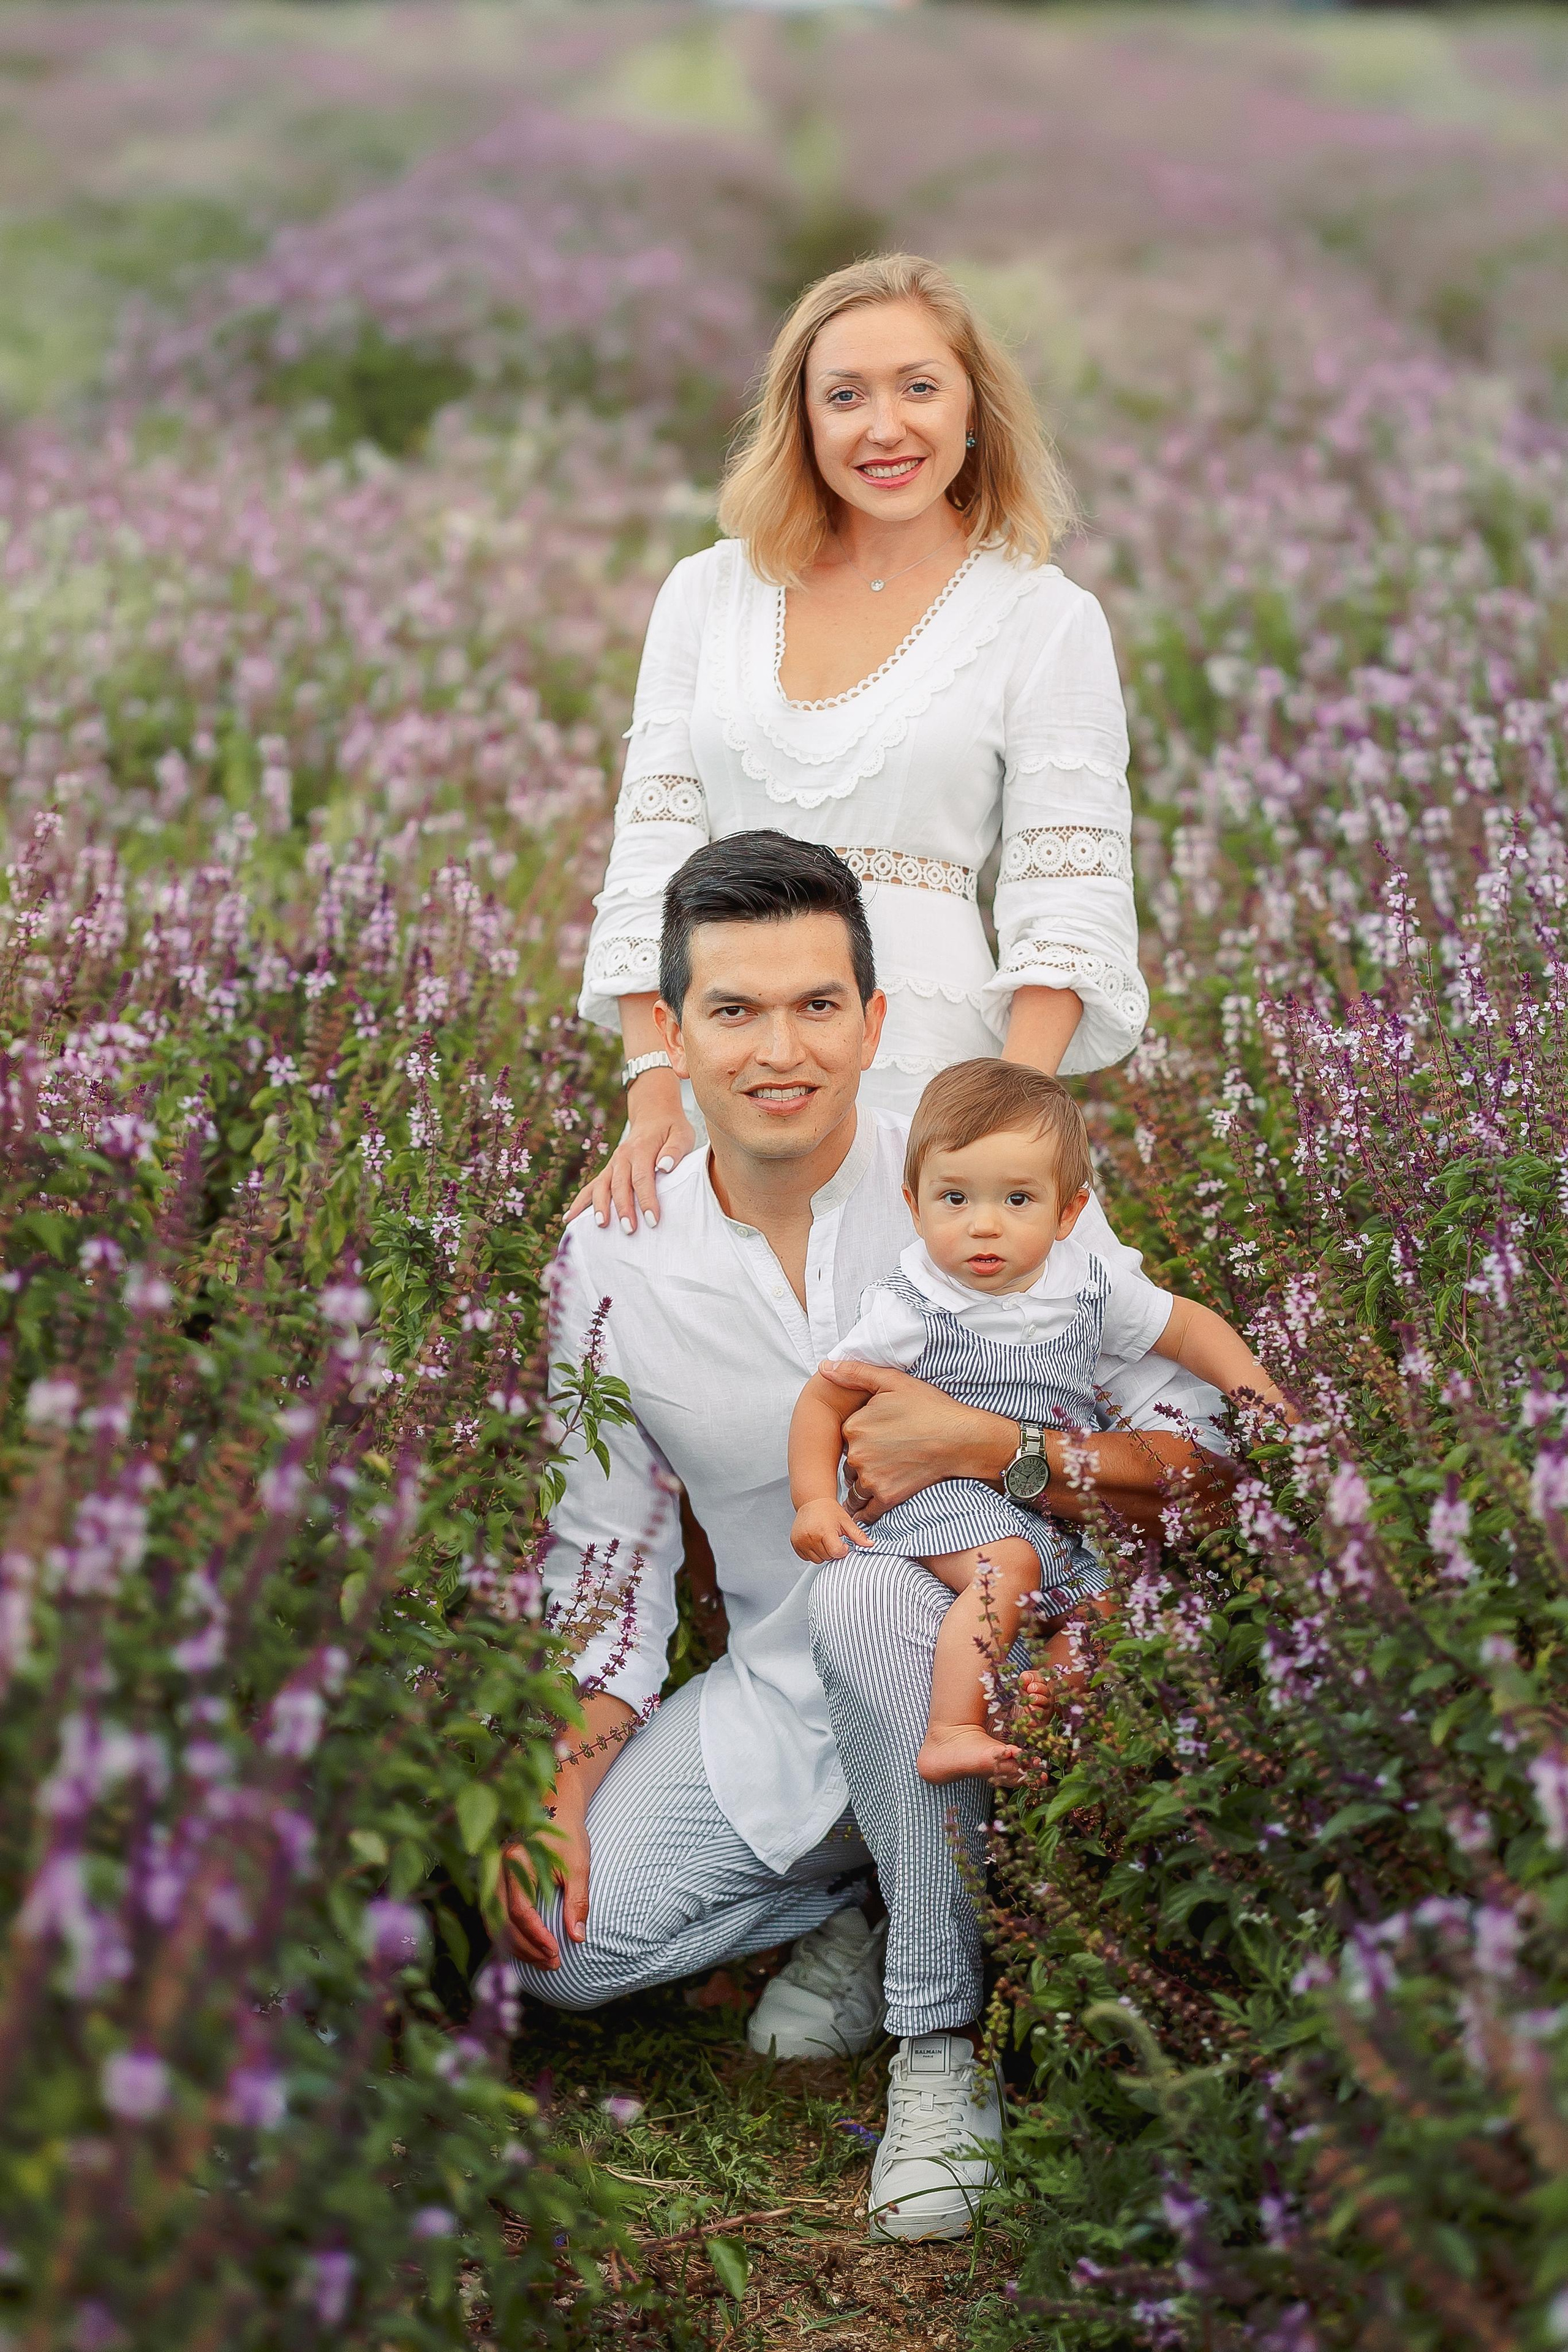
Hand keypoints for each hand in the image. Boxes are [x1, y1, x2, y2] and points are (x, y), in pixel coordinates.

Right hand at [497, 1807, 589, 1969]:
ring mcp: (492, 1874)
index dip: (536, 1936)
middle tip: (551, 1963)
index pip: (519, 1910)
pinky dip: (507, 1935)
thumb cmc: (568, 1835)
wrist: (555, 1807)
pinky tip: (525, 1947)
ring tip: (541, 1961)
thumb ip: (576, 1901)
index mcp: (517, 1860)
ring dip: (515, 1946)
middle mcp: (498, 1868)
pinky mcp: (494, 1880)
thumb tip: (577, 1938)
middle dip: (526, 1948)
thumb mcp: (578, 1866)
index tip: (555, 1951)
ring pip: (494, 1921)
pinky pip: (494, 1915)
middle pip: (502, 1921)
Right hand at [564, 1072, 694, 1233]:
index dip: (647, 1200)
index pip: (642, 1178)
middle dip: (623, 1209)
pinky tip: (570, 1218)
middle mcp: (623, 1157)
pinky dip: (580, 1202)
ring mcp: (613, 1164)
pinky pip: (591, 1186)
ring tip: (601, 1226)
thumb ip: (674, 1150)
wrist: (653, 1114)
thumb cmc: (671, 1128)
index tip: (653, 1220)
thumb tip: (664, 1166)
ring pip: (601, 1186)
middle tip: (629, 1230)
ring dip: (599, 1207)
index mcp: (641, 1149)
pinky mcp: (608, 1171)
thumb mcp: (682, 1134)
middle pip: (620, 1186)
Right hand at [791, 1497, 872, 1563]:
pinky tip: (815, 1540)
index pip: (836, 1553)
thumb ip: (858, 1535)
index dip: (842, 1549)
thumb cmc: (829, 1510)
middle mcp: (810, 1537)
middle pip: (827, 1557)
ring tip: (823, 1538)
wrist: (812, 1501)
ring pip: (817, 1560)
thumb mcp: (846, 1521)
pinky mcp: (795, 1543)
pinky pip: (807, 1558)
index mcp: (824, 1531)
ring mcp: (801, 1541)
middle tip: (832, 1537)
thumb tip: (871, 1545)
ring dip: (823, 1553)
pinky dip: (812, 1552)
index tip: (842, 1542)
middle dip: (832, 1550)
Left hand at [825, 1360, 1013, 1519]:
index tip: (881, 1435)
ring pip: (855, 1487)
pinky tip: (878, 1501)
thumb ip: (855, 1373)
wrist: (960, 1438)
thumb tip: (825, 1368)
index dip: (863, 1436)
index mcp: (853, 1427)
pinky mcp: (887, 1498)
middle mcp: (857, 1455)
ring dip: (864, 1485)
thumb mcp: (892, 1381)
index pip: (847, 1437)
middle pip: (849, 1463)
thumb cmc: (929, 1407)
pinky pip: (866, 1510)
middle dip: (862, 1461)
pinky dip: (868, 1509)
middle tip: (888, 1454)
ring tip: (886, 1476)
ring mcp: (871, 1479)